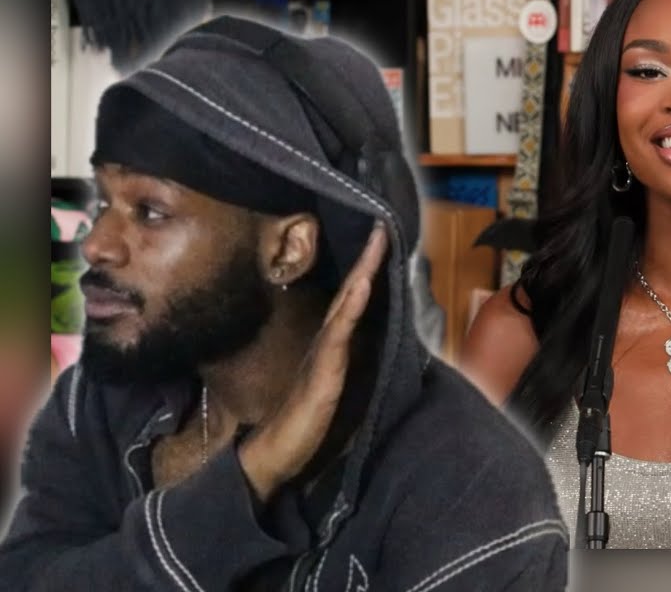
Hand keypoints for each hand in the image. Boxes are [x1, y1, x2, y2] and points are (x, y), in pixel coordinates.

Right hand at [238, 222, 388, 502]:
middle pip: (350, 294)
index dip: (367, 274)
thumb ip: (353, 373)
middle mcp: (327, 344)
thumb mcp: (340, 395)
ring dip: (362, 274)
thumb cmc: (305, 427)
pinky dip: (351, 308)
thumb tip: (376, 356)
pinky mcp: (323, 375)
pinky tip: (361, 287)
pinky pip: (339, 336)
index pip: (353, 304)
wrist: (274, 457)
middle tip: (383, 226)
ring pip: (346, 307)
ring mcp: (323, 356)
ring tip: (376, 244)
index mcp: (333, 348)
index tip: (383, 242)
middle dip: (367, 260)